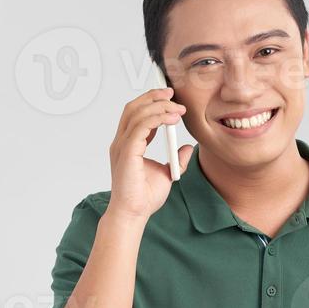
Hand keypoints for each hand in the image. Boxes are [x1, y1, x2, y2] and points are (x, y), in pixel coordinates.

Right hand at [107, 86, 193, 220]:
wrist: (134, 214)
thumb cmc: (144, 198)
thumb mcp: (167, 174)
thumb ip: (176, 159)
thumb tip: (186, 148)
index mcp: (128, 145)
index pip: (136, 114)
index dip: (152, 102)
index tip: (171, 98)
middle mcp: (122, 142)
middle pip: (133, 108)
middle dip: (153, 96)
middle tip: (172, 93)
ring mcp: (122, 146)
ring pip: (136, 113)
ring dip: (158, 106)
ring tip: (177, 108)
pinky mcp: (126, 153)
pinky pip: (140, 127)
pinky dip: (157, 118)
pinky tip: (171, 119)